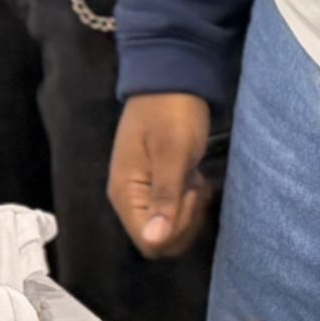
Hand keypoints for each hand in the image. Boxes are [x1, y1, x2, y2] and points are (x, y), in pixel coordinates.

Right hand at [109, 94, 214, 259]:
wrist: (172, 78)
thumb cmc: (172, 112)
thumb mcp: (173, 154)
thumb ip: (164, 198)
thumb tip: (154, 241)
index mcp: (125, 193)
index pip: (149, 242)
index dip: (176, 228)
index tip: (189, 195)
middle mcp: (128, 198)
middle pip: (160, 240)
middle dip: (184, 220)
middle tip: (194, 185)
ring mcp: (141, 192)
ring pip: (170, 228)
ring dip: (189, 211)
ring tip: (194, 179)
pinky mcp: (156, 185)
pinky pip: (174, 212)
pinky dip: (189, 201)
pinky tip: (193, 177)